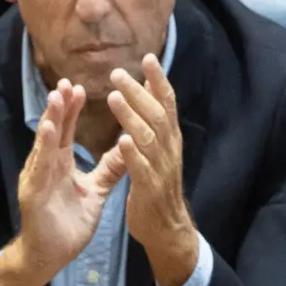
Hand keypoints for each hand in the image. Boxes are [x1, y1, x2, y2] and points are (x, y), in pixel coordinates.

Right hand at [0, 82, 129, 285]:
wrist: (51, 255)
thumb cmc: (68, 224)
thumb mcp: (95, 191)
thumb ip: (109, 170)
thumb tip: (128, 149)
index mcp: (60, 164)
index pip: (66, 131)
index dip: (72, 110)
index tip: (80, 88)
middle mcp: (46, 166)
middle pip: (54, 131)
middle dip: (60, 107)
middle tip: (66, 82)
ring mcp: (38, 178)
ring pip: (44, 144)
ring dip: (50, 119)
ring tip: (56, 97)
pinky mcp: (33, 193)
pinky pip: (40, 167)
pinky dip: (43, 148)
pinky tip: (48, 130)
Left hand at [108, 54, 200, 285]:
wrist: (168, 228)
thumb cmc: (159, 186)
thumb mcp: (162, 151)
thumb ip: (157, 124)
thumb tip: (152, 91)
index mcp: (171, 139)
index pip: (167, 103)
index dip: (159, 80)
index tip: (148, 57)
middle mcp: (169, 149)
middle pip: (156, 115)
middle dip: (138, 92)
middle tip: (117, 73)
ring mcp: (161, 169)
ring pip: (148, 137)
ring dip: (132, 116)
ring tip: (114, 97)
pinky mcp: (149, 189)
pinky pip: (142, 169)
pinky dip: (133, 154)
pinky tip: (122, 141)